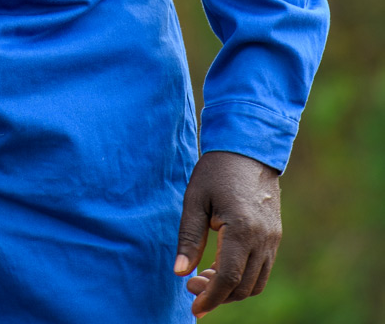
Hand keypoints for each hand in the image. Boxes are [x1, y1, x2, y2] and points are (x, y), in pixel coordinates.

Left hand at [174, 150, 281, 315]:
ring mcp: (272, 239)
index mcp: (242, 230)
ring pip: (256, 283)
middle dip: (217, 295)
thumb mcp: (195, 200)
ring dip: (232, 290)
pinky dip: (244, 277)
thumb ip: (189, 238)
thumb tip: (179, 273)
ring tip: (205, 278)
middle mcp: (262, 239)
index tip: (193, 306)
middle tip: (192, 286)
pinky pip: (262, 269)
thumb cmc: (216, 171)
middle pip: (243, 286)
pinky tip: (222, 267)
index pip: (228, 278)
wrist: (248, 148)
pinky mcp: (275, 236)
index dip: (210, 297)